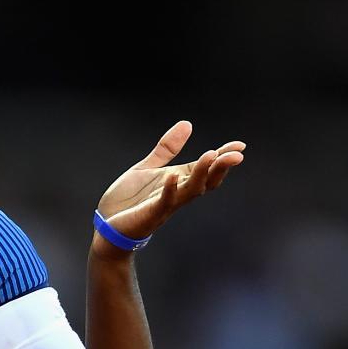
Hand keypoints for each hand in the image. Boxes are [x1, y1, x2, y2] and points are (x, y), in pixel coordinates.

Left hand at [94, 121, 244, 256]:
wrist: (106, 224)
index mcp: (178, 180)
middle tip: (237, 155)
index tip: (240, 145)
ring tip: (211, 155)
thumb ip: (167, 148)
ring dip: (201, 174)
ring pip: (191, 190)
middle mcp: (177, 193)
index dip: (223, 157)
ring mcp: (166, 204)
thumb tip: (187, 123)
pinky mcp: (151, 213)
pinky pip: (163, 201)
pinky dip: (169, 189)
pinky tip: (172, 175)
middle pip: (206, 181)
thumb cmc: (128, 199)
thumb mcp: (148, 167)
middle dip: (221, 168)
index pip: (206, 168)